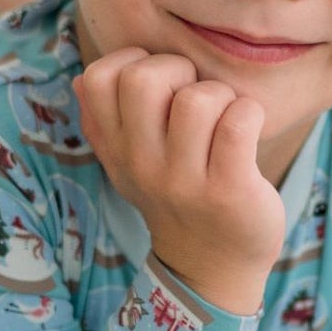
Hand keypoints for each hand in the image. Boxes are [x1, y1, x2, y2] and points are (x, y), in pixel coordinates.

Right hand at [72, 46, 285, 311]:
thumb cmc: (179, 198)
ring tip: (224, 119)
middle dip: (179, 70)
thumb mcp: (130, 166)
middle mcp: (142, 165)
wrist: (212, 269)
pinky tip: (249, 129)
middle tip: (196, 97)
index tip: (158, 85)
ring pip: (198, 99)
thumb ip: (105, 122)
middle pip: (143, 78)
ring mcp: (184, 181)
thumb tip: (81, 77)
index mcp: (116, 150)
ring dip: (222, 96)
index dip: (132, 62)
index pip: (97, 78)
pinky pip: (238, 122)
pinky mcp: (229, 190)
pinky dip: (250, 113)